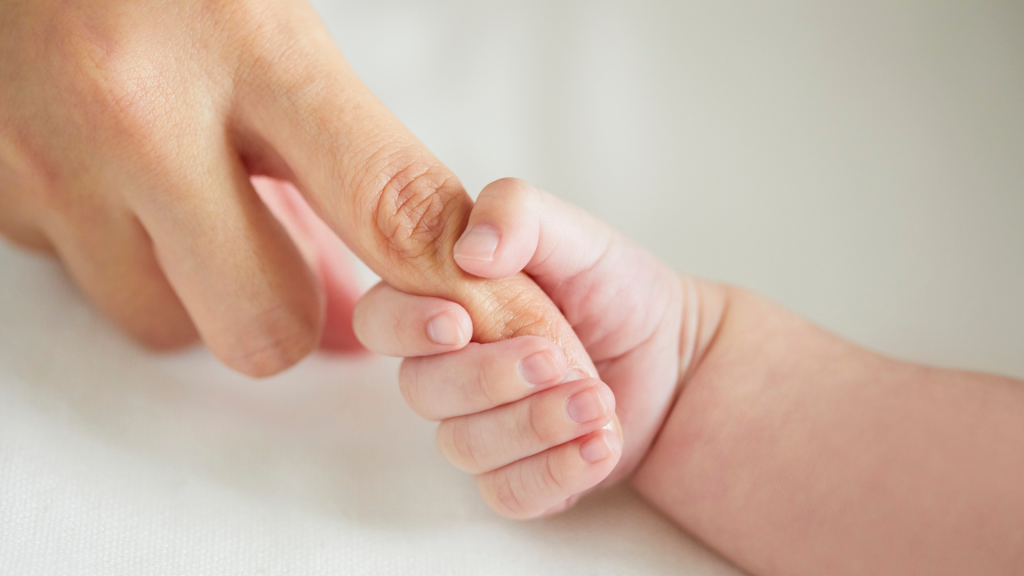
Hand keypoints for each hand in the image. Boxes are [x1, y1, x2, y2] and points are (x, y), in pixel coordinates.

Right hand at [0, 0, 592, 377]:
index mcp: (245, 45)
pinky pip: (94, 285)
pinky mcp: (0, 199)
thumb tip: (404, 275)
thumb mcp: (275, 23)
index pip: (382, 201)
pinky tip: (129, 182)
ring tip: (198, 200)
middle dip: (294, 314)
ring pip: (170, 325)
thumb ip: (351, 152)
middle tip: (292, 252)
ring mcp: (52, 167)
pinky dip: (130, 258)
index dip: (442, 280)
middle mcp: (136, 116)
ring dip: (203, 290)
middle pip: (266, 326)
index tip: (477, 314)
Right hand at [352, 178, 722, 516]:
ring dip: (534, 424)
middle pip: (423, 390)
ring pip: (465, 447)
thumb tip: (469, 248)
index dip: (406, 327)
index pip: (381, 318)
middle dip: (488, 378)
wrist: (672, 354)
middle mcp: (448, 370)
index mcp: (443, 303)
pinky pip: (509, 493)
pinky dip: (558, 471)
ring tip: (598, 399)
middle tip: (553, 358)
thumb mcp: (576, 235)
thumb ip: (519, 214)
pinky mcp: (516, 476)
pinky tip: (601, 442)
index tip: (458, 323)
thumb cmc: (612, 288)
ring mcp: (479, 428)